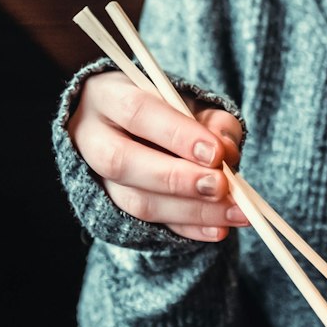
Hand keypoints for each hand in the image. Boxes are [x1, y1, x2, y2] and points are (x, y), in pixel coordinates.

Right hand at [68, 70, 245, 242]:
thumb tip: (227, 152)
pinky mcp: (111, 206)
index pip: (137, 112)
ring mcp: (95, 176)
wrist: (123, 121)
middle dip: (178, 179)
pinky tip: (218, 230)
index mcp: (107, 96)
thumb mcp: (187, 99)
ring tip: (234, 213)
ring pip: (134, 201)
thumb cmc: (160, 104)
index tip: (216, 153)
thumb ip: (210, 120)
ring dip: (190, 211)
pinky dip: (187, 228)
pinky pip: (147, 224)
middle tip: (222, 187)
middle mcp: (91, 137)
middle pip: (123, 163)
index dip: (177, 134)